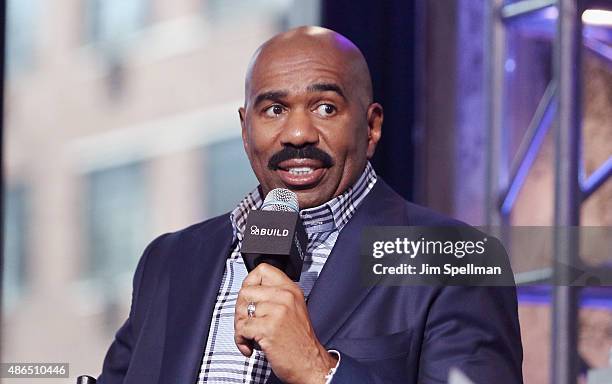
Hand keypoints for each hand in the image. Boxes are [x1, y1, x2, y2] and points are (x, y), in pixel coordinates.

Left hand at [234, 264, 337, 383]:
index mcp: (291, 289)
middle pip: (246, 290)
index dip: (249, 282)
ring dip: (240, 327)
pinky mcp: (268, 328)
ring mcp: (277, 311)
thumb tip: (249, 292)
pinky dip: (241, 340)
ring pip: (241, 310)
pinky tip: (250, 346)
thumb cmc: (300, 341)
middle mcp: (285, 297)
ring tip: (249, 336)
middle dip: (240, 309)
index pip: (262, 269)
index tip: (248, 296)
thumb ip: (275, 296)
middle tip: (246, 321)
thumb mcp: (294, 309)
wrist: (310, 363)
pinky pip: (241, 329)